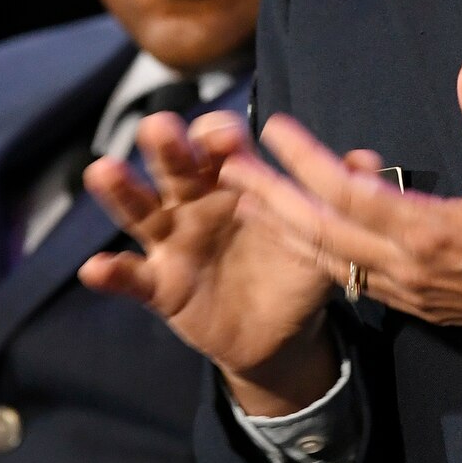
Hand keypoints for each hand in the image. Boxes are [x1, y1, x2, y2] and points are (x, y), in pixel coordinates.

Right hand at [79, 109, 367, 413]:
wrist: (281, 333)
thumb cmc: (295, 268)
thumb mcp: (320, 236)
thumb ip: (337, 199)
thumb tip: (367, 161)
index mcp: (235, 181)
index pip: (220, 146)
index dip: (220, 137)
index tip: (227, 138)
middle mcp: (196, 202)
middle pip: (175, 166)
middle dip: (167, 145)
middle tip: (159, 129)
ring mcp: (174, 242)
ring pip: (141, 209)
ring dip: (121, 189)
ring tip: (103, 171)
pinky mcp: (161, 285)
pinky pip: (132, 277)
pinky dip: (111, 273)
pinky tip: (94, 269)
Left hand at [220, 56, 461, 351]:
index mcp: (434, 231)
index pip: (350, 192)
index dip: (306, 159)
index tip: (273, 127)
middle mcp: (412, 267)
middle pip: (322, 232)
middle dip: (270, 198)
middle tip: (227, 168)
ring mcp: (411, 293)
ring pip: (331, 261)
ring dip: (285, 229)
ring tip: (244, 200)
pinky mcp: (418, 306)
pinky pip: (353, 280)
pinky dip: (318, 254)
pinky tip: (297, 235)